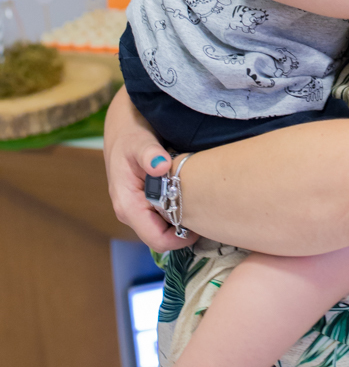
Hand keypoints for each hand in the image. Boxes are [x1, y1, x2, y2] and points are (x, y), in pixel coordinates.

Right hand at [103, 87, 197, 249]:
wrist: (123, 127)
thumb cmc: (130, 135)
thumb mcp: (139, 142)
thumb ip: (149, 154)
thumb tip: (160, 165)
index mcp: (128, 206)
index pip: (157, 239)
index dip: (180, 238)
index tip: (201, 222)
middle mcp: (132, 212)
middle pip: (162, 237)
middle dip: (184, 230)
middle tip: (207, 210)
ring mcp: (138, 208)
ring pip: (164, 227)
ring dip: (183, 219)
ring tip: (202, 202)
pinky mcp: (146, 202)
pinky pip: (164, 215)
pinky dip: (179, 209)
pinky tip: (192, 195)